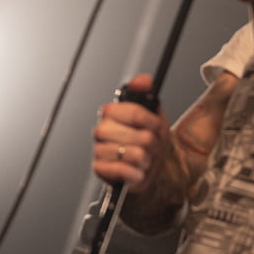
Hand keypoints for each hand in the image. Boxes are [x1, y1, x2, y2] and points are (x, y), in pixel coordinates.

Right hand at [92, 74, 171, 191]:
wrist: (146, 170)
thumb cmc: (148, 141)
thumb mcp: (154, 115)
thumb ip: (147, 93)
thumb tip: (142, 80)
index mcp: (110, 112)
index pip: (136, 113)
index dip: (152, 123)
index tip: (155, 127)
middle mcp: (100, 129)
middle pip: (141, 137)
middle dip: (152, 145)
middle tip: (149, 146)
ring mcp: (98, 149)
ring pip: (135, 154)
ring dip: (146, 161)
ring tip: (142, 160)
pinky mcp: (98, 168)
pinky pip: (125, 171)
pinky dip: (136, 174)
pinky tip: (135, 171)